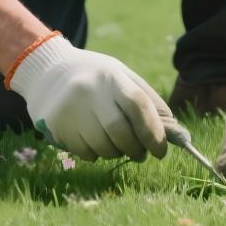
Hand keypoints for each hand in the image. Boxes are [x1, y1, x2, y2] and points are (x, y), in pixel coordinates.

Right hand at [8, 34, 169, 161]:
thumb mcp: (123, 79)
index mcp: (111, 75)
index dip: (153, 132)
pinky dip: (97, 154)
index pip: (138, 105)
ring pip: (103, 147)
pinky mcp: (55, 125)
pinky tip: (93, 140)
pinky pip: (86, 153)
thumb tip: (178, 135)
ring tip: (116, 144)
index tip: (161, 151)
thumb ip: (149, 103)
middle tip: (140, 154)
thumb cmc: (97, 79)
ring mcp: (69, 108)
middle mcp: (88, 90)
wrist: (47, 71)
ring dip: (116, 153)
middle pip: (120, 132)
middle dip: (136, 149)